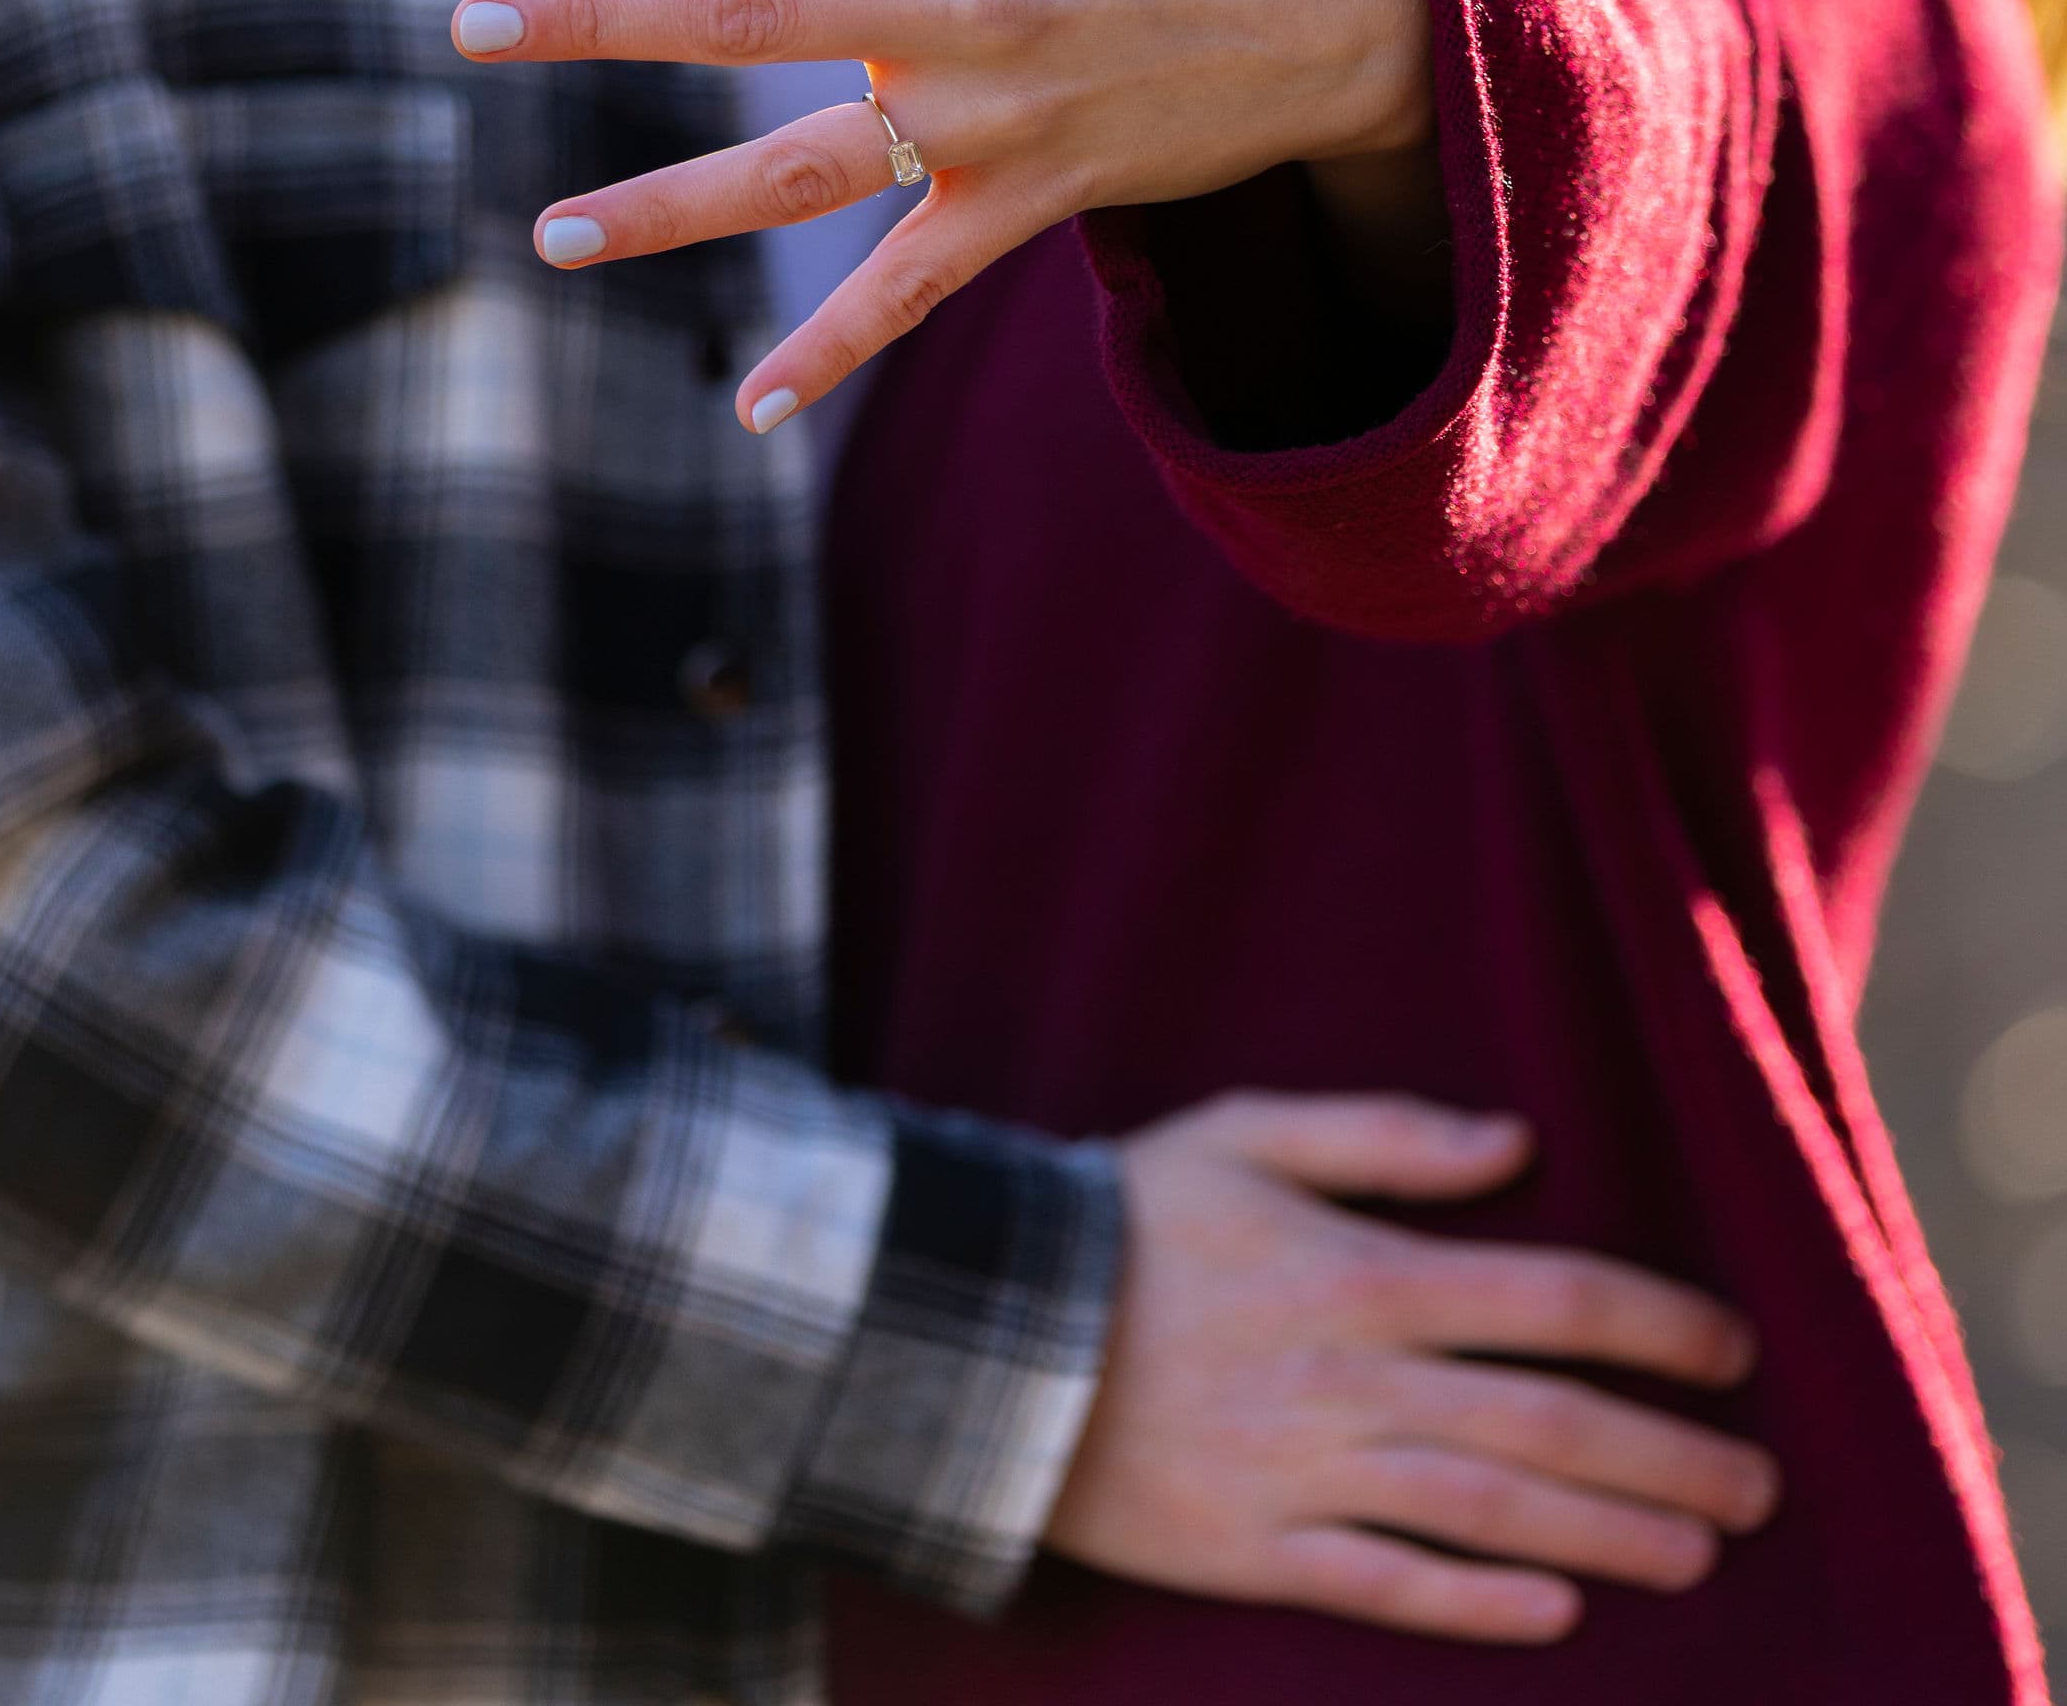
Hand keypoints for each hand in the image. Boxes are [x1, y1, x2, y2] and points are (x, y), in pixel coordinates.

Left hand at [452, 0, 1431, 427]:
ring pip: (798, 175)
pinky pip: (913, 287)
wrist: (1371, 1)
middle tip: (466, 21)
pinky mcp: (1031, 196)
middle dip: (595, 20)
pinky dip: (831, 350)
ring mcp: (993, 115)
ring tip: (549, 233)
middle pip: (742, 17)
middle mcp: (963, 0)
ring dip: (668, 208)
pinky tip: (744, 404)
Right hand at [1053, 1091, 1775, 1640]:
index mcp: (1358, 1270)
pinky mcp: (1252, 1551)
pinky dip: (1477, 1603)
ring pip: (1488, 1513)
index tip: (1732, 1349)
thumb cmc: (1123, 1215)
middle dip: (1667, 1454)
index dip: (1652, 1323)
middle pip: (1543, 1421)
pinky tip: (1556, 1611)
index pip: (1546, 1296)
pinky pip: (1385, 1586)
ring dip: (1606, 1533)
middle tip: (1762, 1484)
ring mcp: (1302, 1472)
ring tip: (1699, 1553)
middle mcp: (1348, 1378)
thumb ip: (1385, 1137)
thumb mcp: (1245, 1134)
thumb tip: (1515, 1143)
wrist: (982, 1325)